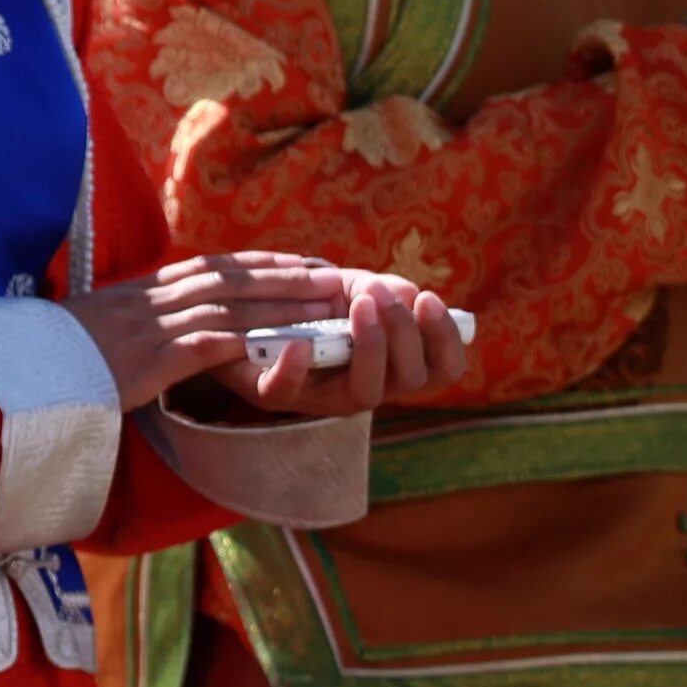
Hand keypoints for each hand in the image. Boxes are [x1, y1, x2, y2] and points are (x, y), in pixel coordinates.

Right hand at [61, 254, 363, 411]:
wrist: (21, 367)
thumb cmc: (57, 352)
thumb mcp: (102, 323)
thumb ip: (137, 315)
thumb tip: (161, 316)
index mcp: (146, 288)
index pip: (215, 266)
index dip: (263, 263)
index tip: (301, 259)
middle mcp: (154, 300)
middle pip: (234, 281)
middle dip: (288, 278)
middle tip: (335, 276)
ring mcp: (152, 328)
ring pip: (231, 309)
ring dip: (283, 307)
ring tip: (325, 308)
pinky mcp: (149, 360)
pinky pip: (208, 347)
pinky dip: (246, 343)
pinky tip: (279, 345)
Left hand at [204, 271, 471, 417]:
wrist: (241, 316)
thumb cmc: (308, 308)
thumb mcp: (346, 290)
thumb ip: (377, 290)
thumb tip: (407, 293)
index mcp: (392, 364)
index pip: (441, 368)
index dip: (445, 338)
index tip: (428, 299)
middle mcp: (366, 387)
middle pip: (410, 378)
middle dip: (403, 333)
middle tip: (381, 296)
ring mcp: (322, 396)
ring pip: (366, 392)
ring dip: (369, 345)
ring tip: (360, 304)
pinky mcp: (273, 393)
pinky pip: (288, 391)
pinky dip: (295, 368)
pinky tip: (300, 343)